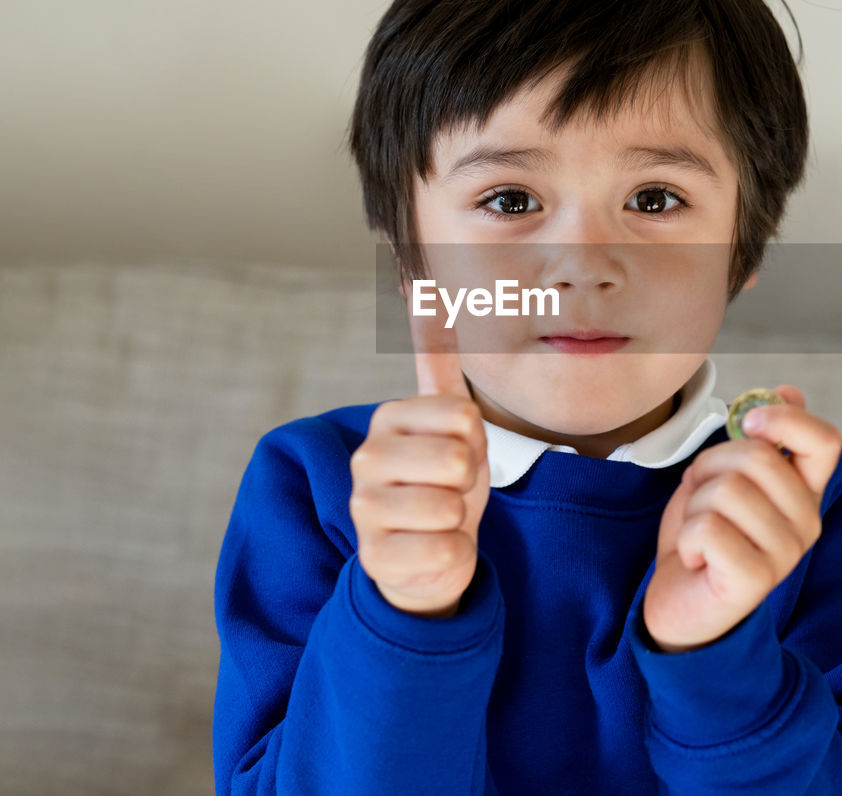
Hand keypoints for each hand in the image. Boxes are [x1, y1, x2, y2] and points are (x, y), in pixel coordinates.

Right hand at [348, 294, 490, 617]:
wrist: (426, 555)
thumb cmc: (444, 482)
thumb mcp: (451, 421)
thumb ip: (437, 360)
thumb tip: (422, 282)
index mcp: (389, 419)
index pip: (465, 416)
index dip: (476, 440)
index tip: (458, 451)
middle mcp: (366, 459)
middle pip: (458, 460)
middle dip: (468, 482)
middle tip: (449, 490)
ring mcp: (365, 511)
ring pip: (450, 509)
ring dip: (460, 521)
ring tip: (439, 520)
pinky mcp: (376, 559)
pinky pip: (446, 552)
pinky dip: (454, 557)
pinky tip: (432, 551)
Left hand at [642, 385, 841, 652]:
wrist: (678, 601)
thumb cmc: (704, 535)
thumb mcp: (725, 475)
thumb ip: (757, 439)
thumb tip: (789, 390)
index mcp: (804, 493)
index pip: (825, 440)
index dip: (785, 419)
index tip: (749, 422)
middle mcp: (806, 523)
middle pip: (757, 457)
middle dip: (710, 468)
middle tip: (704, 501)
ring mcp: (785, 555)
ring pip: (726, 490)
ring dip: (695, 507)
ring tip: (701, 535)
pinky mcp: (755, 581)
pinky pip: (707, 529)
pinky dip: (686, 539)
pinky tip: (697, 561)